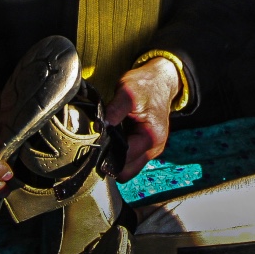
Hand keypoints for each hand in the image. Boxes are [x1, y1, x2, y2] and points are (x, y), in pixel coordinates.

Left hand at [104, 57, 180, 181]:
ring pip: (128, 170)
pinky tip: (114, 142)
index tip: (93, 145)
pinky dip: (121, 156)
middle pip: (126, 172)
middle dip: (110, 163)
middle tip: (96, 148)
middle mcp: (154, 148)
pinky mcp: (148, 148)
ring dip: (116, 160)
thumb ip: (114, 111)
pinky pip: (131, 161)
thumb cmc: (144, 85)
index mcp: (151, 137)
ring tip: (106, 144)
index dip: (105, 154)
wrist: (161, 81)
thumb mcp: (127, 92)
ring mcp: (152, 150)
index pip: (123, 160)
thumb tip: (99, 128)